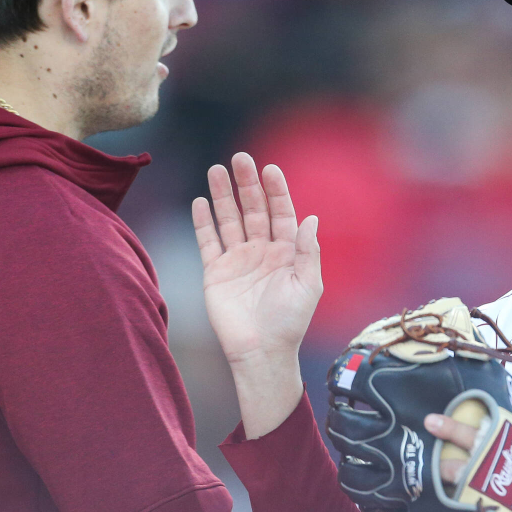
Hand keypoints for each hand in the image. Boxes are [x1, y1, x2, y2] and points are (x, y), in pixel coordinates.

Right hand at [194, 153, 321, 437]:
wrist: (262, 353)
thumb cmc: (290, 323)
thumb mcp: (308, 286)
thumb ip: (309, 251)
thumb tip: (311, 217)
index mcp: (288, 251)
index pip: (281, 213)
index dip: (276, 191)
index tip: (270, 168)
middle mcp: (262, 250)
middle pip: (253, 209)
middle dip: (247, 184)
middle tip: (240, 158)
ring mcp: (238, 259)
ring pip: (229, 219)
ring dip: (223, 195)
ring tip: (216, 170)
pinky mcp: (216, 272)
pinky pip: (208, 242)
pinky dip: (204, 222)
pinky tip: (201, 202)